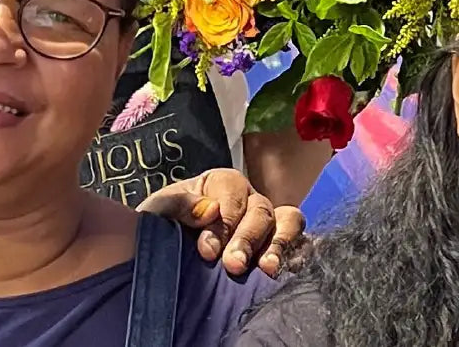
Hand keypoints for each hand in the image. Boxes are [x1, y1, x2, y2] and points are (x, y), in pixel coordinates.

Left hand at [136, 168, 306, 276]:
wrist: (164, 260)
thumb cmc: (161, 230)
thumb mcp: (157, 213)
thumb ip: (178, 205)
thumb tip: (210, 209)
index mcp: (221, 184)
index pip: (232, 193)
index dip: (223, 221)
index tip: (207, 251)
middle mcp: (250, 199)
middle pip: (261, 210)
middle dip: (247, 239)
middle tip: (233, 266)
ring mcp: (269, 224)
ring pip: (289, 221)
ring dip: (280, 244)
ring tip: (267, 269)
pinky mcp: (281, 249)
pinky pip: (300, 246)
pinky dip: (297, 256)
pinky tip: (285, 274)